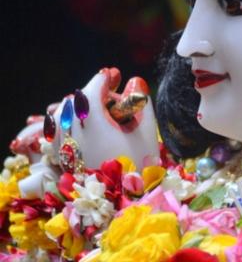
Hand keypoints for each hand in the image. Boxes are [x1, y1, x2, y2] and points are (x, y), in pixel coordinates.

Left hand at [16, 68, 159, 197]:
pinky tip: (80, 128)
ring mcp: (60, 145)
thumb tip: (135, 82)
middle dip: (94, 93)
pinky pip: (52, 134)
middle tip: (113, 97)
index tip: (117, 77)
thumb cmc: (137, 167)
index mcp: (91, 117)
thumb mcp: (146, 131)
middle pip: (76, 99)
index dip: (106, 78)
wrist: (120, 207)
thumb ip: (142, 101)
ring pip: (60, 115)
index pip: (93, 86)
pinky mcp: (57, 160)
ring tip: (96, 112)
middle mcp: (70, 128)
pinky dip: (63, 125)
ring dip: (77, 108)